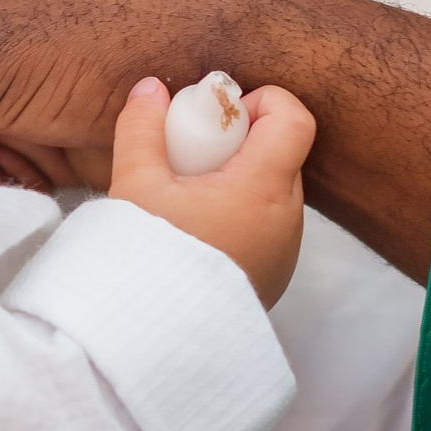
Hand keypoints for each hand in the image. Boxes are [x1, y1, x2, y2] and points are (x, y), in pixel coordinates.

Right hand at [108, 78, 313, 305]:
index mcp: (263, 188)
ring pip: (274, 191)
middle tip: (192, 156)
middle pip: (282, 153)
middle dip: (241, 141)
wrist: (155, 341)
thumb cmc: (148, 260)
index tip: (219, 117)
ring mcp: (285, 250)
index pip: (295, 119)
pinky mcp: (274, 276)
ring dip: (241, 180)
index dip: (262, 102)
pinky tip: (200, 231)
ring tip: (189, 197)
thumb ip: (141, 128)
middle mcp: (287, 218)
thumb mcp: (135, 185)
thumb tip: (151, 89)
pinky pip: (269, 225)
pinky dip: (242, 214)